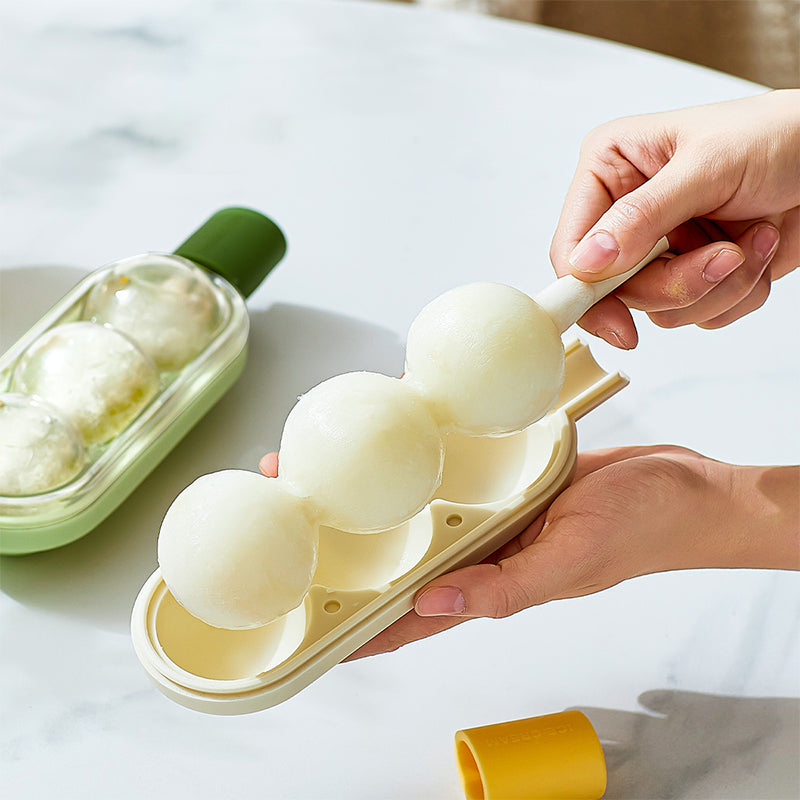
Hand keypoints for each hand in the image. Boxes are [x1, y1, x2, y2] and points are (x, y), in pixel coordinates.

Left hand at [339, 445, 797, 658]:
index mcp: (489, 583)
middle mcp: (479, 552)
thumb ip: (505, 589)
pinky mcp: (502, 481)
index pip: (406, 616)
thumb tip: (431, 605)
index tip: (296, 614)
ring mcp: (488, 515)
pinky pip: (449, 475)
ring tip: (316, 474)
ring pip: (415, 512)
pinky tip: (385, 446)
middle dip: (341, 545)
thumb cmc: (640, 530)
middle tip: (285, 514)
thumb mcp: (572, 559)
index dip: (351, 621)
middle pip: (397, 557)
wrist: (680, 488)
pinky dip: (415, 464)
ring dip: (369, 500)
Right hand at [550, 90, 799, 347]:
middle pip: (615, 290)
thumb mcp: (706, 167)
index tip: (616, 322)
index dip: (585, 291)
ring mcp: (660, 247)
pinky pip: (698, 315)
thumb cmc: (778, 136)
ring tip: (748, 242)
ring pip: (659, 308)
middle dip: (676, 283)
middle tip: (721, 256)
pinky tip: (757, 247)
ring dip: (716, 286)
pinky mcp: (692, 272)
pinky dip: (737, 291)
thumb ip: (642, 215)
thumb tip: (588, 260)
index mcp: (610, 170)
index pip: (570, 247)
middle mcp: (626, 214)